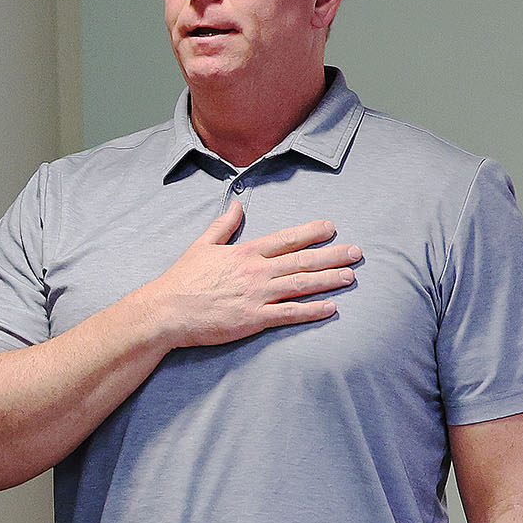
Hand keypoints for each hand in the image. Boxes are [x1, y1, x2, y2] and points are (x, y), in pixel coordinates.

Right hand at [136, 202, 360, 349]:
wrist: (165, 311)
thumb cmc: (181, 280)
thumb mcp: (201, 245)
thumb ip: (223, 225)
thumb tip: (235, 203)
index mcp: (245, 252)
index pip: (285, 239)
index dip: (311, 232)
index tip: (331, 227)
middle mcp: (256, 272)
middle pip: (302, 260)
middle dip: (332, 255)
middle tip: (357, 252)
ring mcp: (256, 296)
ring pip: (301, 285)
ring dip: (329, 280)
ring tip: (350, 276)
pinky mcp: (253, 318)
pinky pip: (289, 314)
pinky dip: (312, 310)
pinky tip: (331, 308)